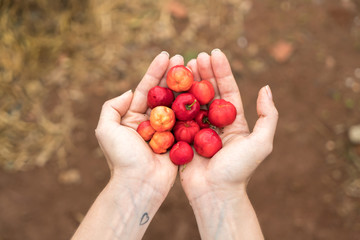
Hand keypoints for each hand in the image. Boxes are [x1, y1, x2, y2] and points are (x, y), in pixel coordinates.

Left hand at [95, 52, 183, 200]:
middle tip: (184, 59)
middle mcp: (150, 121)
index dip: (155, 71)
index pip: (146, 89)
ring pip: (177, 104)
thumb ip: (112, 107)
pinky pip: (187, 121)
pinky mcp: (179, 140)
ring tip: (195, 70)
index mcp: (133, 117)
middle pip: (164, 93)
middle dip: (173, 75)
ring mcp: (166, 130)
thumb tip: (129, 92)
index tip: (166, 55)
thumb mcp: (106, 129)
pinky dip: (194, 107)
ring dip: (185, 87)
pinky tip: (202, 93)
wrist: (139, 184)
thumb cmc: (122, 158)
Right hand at [180, 49, 277, 238]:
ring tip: (182, 66)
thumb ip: (268, 116)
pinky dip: (174, 101)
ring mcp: (198, 130)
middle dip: (203, 73)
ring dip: (188, 83)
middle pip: (209, 92)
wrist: (215, 194)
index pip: (228, 90)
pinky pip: (178, 116)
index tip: (214, 53)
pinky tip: (168, 87)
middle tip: (195, 56)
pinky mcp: (183, 138)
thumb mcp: (261, 143)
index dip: (221, 71)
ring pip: (192, 101)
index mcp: (234, 122)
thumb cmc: (239, 170)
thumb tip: (266, 88)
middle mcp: (216, 123)